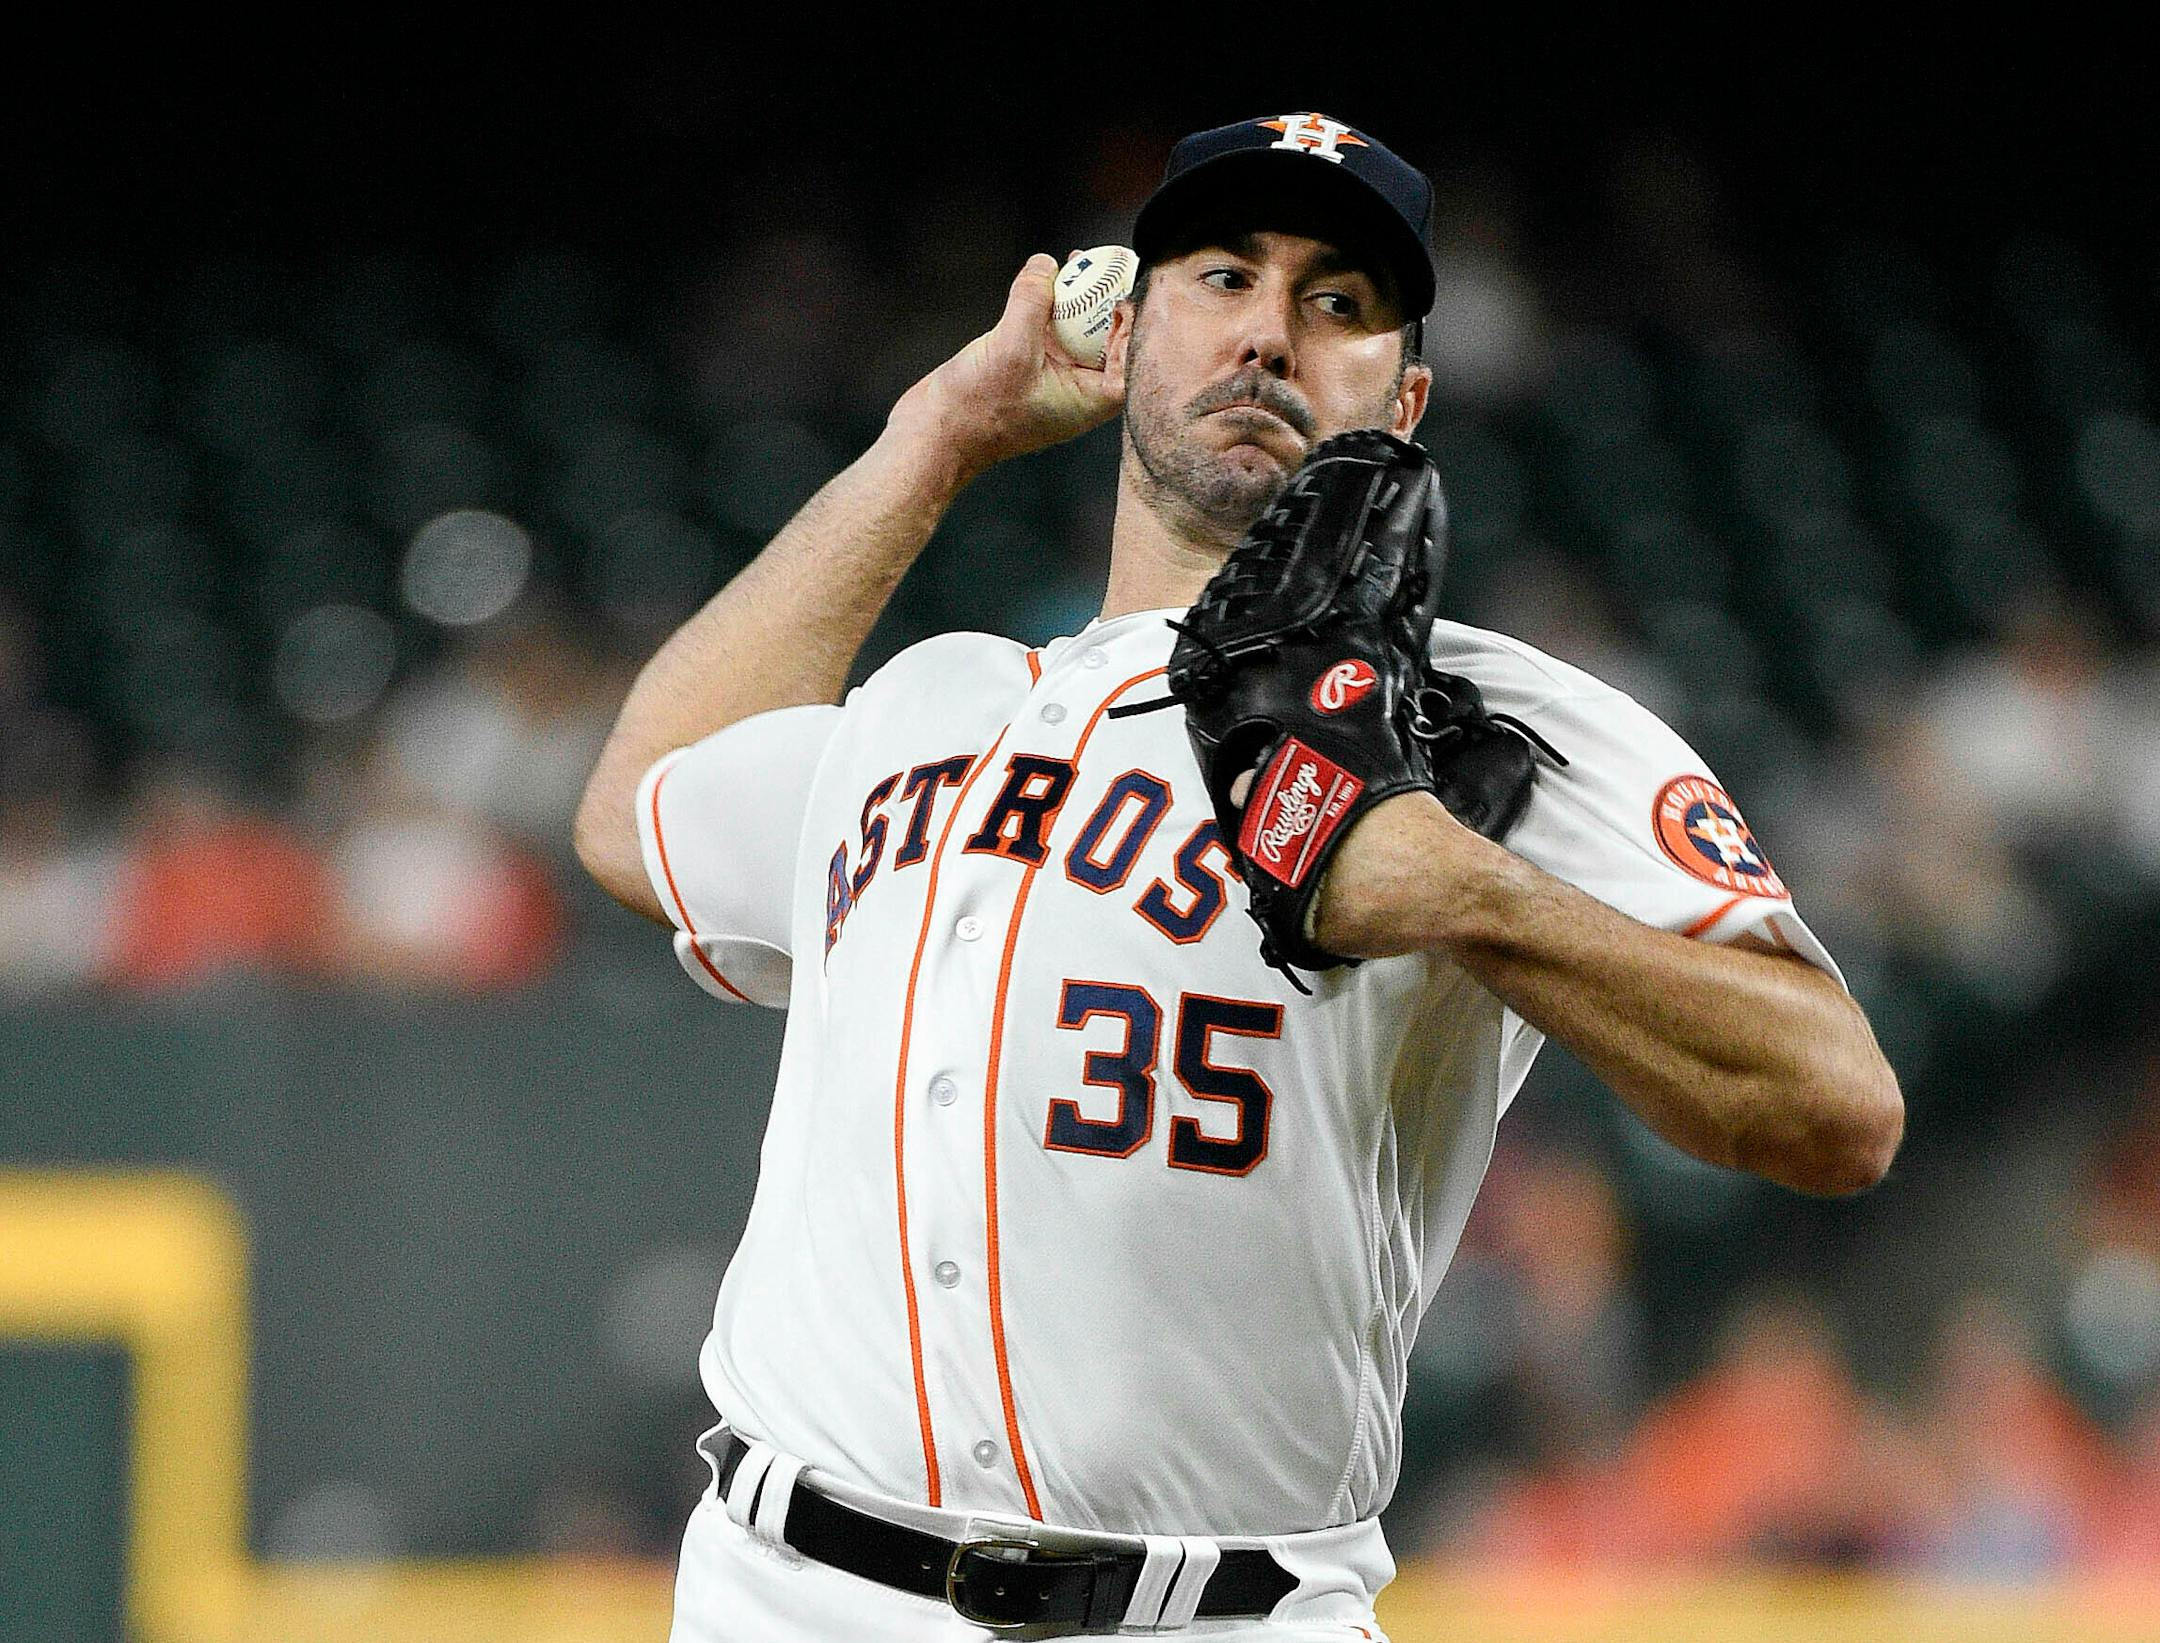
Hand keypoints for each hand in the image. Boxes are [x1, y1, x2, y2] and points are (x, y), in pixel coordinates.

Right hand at [888, 253, 1124, 485]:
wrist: (935, 432)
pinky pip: (1047, 332)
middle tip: (1103, 268)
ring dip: (1075, 300)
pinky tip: (1044, 281)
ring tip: (1075, 264)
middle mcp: (1075, 391)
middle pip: (1104, 342)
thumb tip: (1046, 265)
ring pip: (1074, 333)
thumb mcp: (1012, 348)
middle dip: (1103, 303)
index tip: (1122, 295)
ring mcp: (1051, 379)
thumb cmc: (977, 410)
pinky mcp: (1027, 367)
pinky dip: (1048, 308)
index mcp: (1087, 400)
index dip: (1132, 327)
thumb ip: (1032, 302)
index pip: (1129, 362)